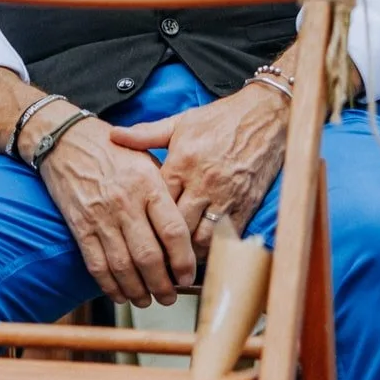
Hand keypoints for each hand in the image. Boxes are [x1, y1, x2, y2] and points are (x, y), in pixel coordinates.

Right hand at [33, 113, 195, 305]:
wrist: (64, 139)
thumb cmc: (112, 149)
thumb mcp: (146, 158)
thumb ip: (165, 191)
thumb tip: (185, 231)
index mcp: (148, 184)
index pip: (173, 231)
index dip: (184, 261)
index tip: (188, 275)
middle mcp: (125, 202)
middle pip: (149, 256)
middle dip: (163, 285)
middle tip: (170, 296)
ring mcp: (100, 216)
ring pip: (123, 266)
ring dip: (138, 291)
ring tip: (148, 300)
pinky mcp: (79, 226)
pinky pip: (96, 264)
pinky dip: (109, 285)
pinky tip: (120, 294)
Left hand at [106, 84, 288, 263]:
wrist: (266, 116)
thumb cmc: (220, 119)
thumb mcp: (179, 122)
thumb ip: (145, 134)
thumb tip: (113, 136)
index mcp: (181, 162)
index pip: (156, 202)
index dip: (144, 222)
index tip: (134, 235)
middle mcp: (202, 183)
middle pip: (176, 227)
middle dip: (163, 246)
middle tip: (152, 261)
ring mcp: (226, 196)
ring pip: (202, 238)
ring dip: (188, 253)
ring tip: (175, 263)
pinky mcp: (247, 205)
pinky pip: (228, 237)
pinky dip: (214, 249)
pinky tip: (203, 255)